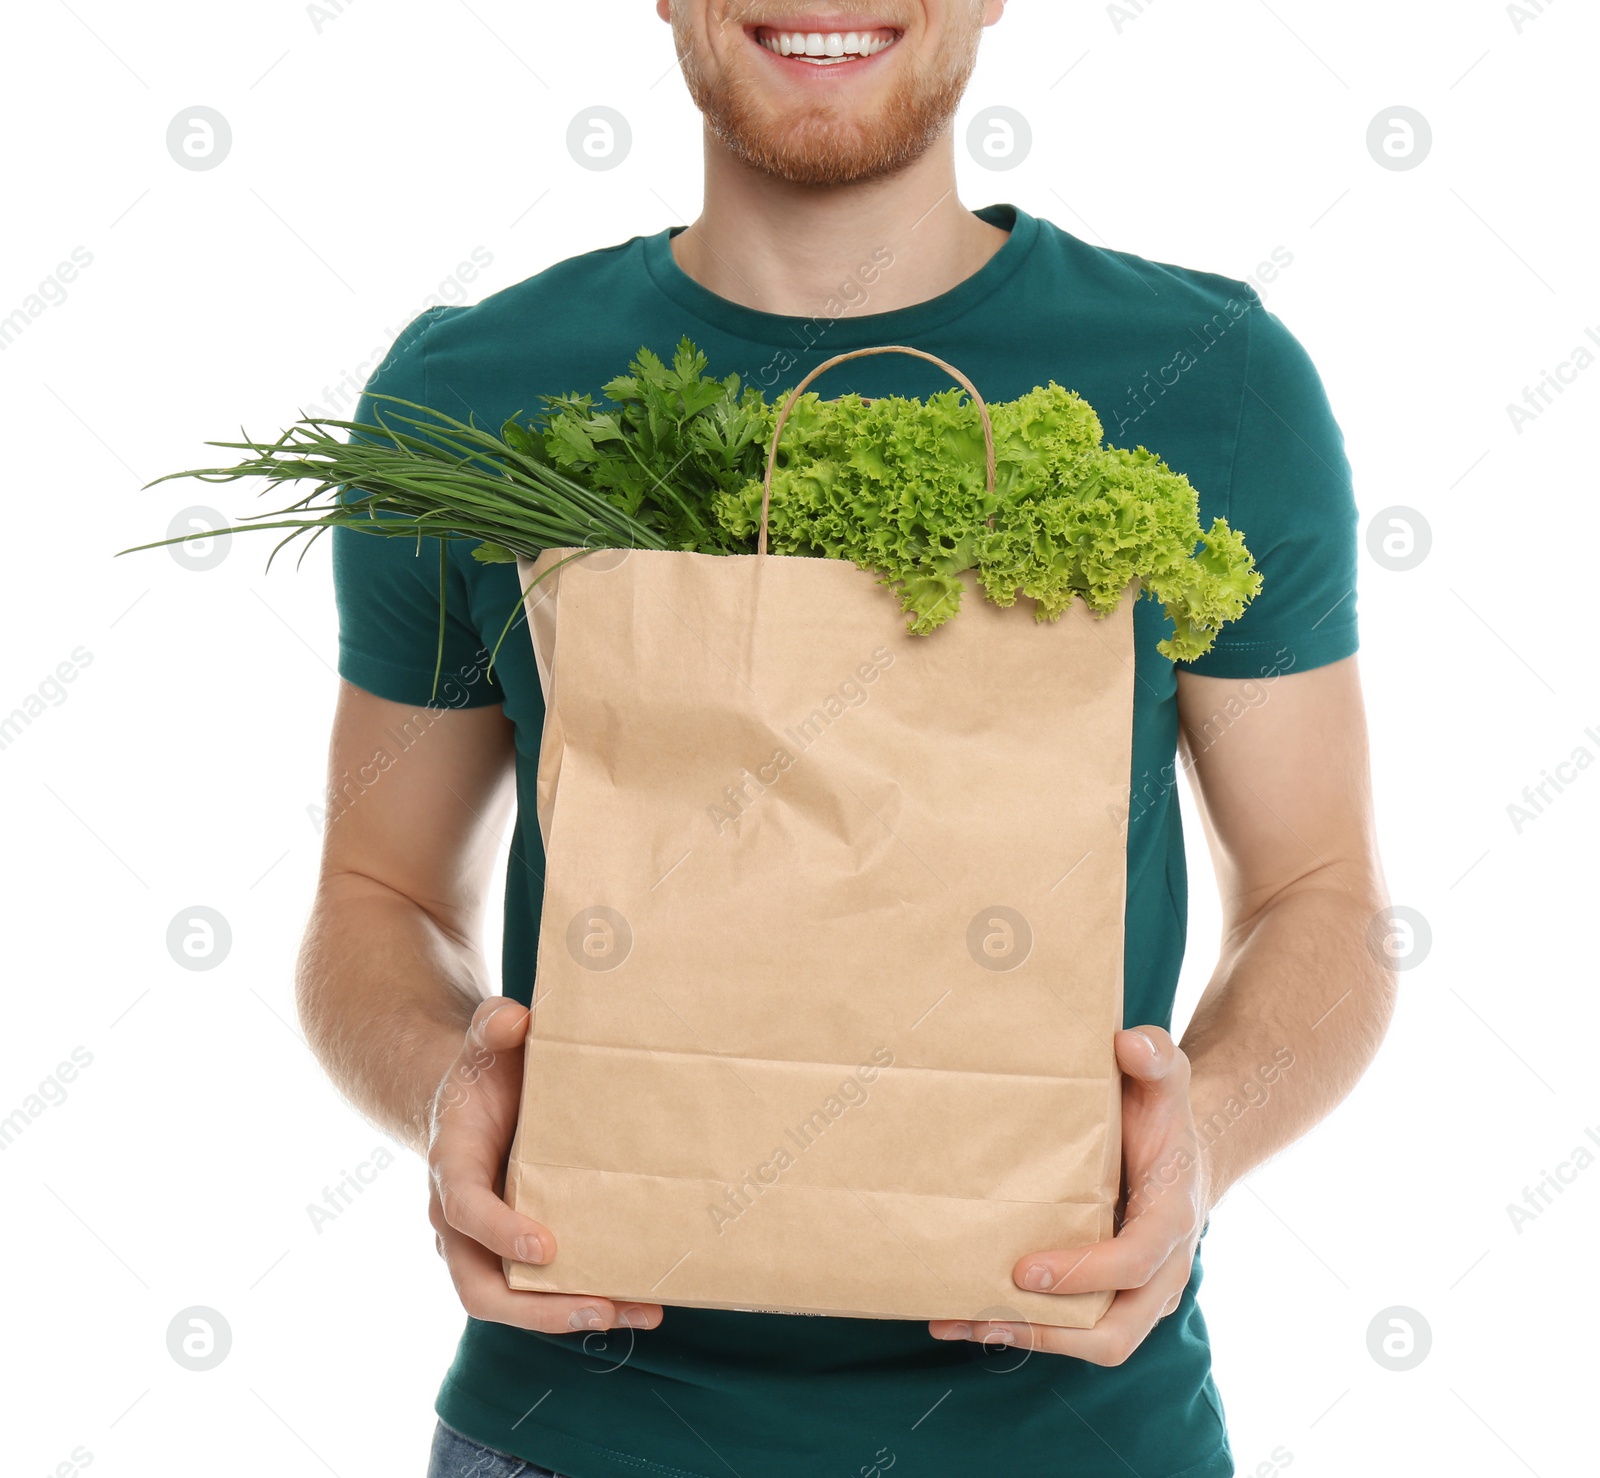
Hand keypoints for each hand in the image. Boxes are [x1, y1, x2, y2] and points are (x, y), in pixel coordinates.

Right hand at [427, 995, 663, 1333]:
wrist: (473, 1100)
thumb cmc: (486, 1069)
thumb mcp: (485, 1040)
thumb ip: (494, 1024)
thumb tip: (517, 1019)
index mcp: (451, 1166)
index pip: (464, 1211)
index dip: (501, 1233)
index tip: (547, 1247)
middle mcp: (459, 1219)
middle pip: (480, 1287)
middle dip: (537, 1309)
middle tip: (598, 1307)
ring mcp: (486, 1244)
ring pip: (514, 1303)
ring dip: (572, 1316)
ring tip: (638, 1311)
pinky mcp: (518, 1253)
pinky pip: (542, 1293)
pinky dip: (586, 1302)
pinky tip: (641, 1302)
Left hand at [928, 1025, 1211, 1363]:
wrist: (1180, 1146)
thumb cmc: (1162, 1110)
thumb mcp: (1165, 1074)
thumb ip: (1154, 1055)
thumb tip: (1127, 1044)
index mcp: (1173, 1218)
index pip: (1136, 1262)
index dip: (1084, 1273)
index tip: (1026, 1270)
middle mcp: (1162, 1270)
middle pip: (1116, 1333)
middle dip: (1049, 1332)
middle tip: (984, 1309)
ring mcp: (1139, 1292)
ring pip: (1092, 1342)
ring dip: (1024, 1337)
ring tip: (956, 1321)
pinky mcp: (1110, 1296)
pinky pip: (1074, 1331)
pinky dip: (1020, 1328)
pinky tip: (963, 1317)